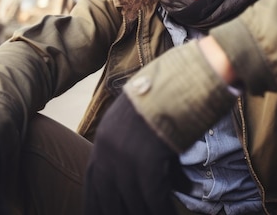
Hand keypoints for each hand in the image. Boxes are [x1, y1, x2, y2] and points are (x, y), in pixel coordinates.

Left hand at [83, 92, 187, 214]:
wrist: (184, 75)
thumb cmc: (171, 99)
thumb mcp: (146, 123)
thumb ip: (145, 152)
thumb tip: (168, 183)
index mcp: (104, 137)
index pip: (93, 180)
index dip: (95, 203)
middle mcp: (108, 146)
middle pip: (107, 195)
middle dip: (116, 212)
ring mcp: (126, 151)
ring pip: (130, 199)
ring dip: (142, 214)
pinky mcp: (147, 155)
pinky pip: (152, 194)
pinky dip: (160, 209)